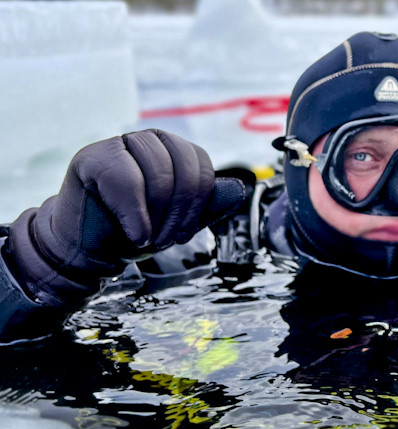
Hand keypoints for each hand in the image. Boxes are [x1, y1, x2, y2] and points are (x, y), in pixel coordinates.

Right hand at [5, 129, 245, 301]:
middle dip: (179, 211)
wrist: (91, 250)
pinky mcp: (92, 157)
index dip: (199, 203)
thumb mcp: (180, 220)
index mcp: (173, 150)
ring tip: (145, 236)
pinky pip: (125, 178)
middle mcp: (149, 140)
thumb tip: (238, 188)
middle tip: (165, 238)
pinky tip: (134, 233)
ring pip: (158, 172)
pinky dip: (134, 213)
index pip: (201, 164)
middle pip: (183, 167)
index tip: (185, 233)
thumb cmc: (135, 230)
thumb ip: (209, 205)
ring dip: (156, 215)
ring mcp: (120, 144)